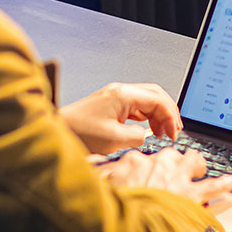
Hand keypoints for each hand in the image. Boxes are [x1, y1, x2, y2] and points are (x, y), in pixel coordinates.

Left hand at [60, 82, 182, 153]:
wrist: (56, 130)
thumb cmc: (78, 133)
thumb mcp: (114, 139)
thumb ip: (138, 136)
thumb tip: (147, 135)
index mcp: (123, 95)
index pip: (158, 100)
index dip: (170, 116)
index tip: (174, 132)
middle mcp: (120, 91)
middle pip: (155, 95)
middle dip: (168, 112)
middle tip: (174, 131)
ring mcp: (116, 97)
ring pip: (147, 100)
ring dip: (158, 115)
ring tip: (163, 133)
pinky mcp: (112, 105)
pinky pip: (137, 107)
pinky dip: (147, 117)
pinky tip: (149, 130)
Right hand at [98, 148, 231, 203]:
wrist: (128, 224)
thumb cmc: (114, 209)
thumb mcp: (100, 189)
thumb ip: (98, 176)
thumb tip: (88, 166)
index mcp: (134, 162)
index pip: (142, 157)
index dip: (146, 165)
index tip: (146, 169)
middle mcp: (158, 163)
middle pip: (169, 155)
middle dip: (173, 161)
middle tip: (171, 171)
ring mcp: (177, 176)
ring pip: (193, 162)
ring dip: (197, 166)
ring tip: (200, 169)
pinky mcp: (193, 193)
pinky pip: (212, 185)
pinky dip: (223, 183)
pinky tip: (230, 181)